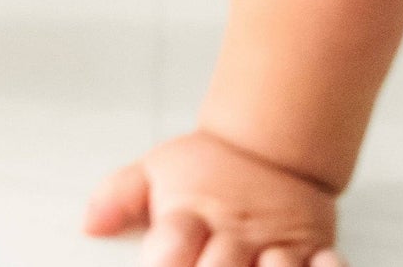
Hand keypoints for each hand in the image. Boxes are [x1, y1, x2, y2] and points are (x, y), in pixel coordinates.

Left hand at [84, 130, 348, 265]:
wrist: (268, 148)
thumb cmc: (206, 170)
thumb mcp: (155, 171)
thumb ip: (118, 197)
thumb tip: (88, 226)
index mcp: (191, 212)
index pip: (173, 244)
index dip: (166, 261)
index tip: (160, 266)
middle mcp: (234, 232)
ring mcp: (276, 244)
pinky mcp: (315, 252)